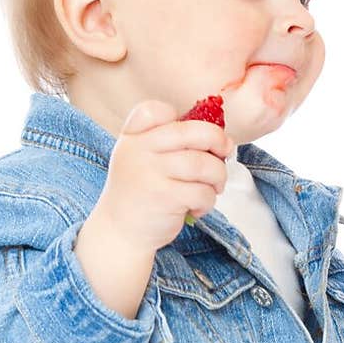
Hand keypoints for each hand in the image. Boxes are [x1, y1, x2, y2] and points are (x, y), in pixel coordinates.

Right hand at [101, 100, 234, 253]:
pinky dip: (208, 201)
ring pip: (204, 164)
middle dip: (218, 141)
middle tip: (224, 154)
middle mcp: (139, 151)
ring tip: (214, 187)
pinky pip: (203, 191)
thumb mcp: (141, 161)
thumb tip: (223, 140)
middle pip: (193, 131)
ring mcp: (151, 173)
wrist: (120, 232)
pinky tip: (198, 208)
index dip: (182, 118)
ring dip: (218, 177)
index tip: (189, 139)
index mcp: (133, 138)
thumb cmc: (140, 195)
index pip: (156, 110)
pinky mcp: (165, 197)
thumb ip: (169, 145)